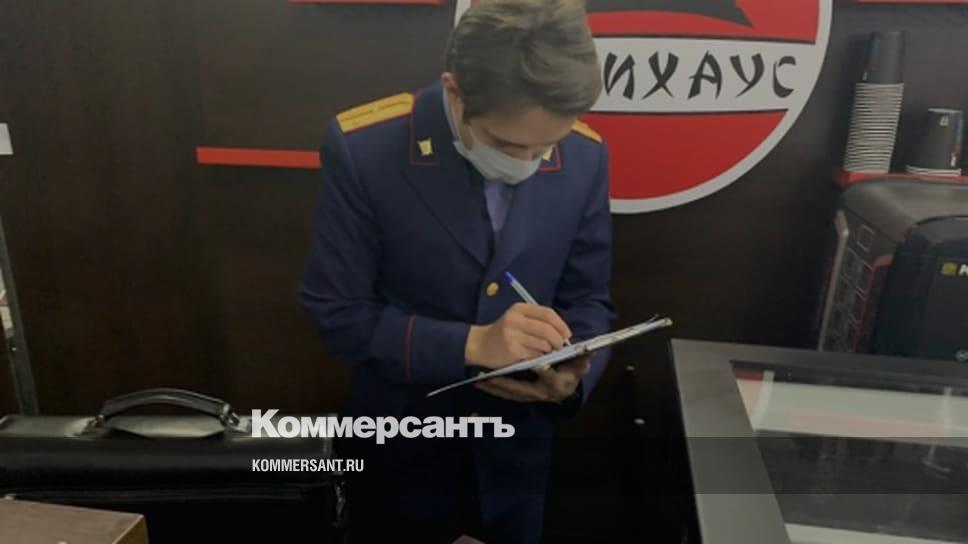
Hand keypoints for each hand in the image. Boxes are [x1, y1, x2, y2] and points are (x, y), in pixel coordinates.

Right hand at [464, 303, 570, 369]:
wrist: (479, 344)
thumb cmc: (503, 332)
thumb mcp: (517, 319)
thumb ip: (537, 321)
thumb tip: (562, 333)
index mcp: (519, 309)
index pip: (547, 313)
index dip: (560, 324)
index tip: (567, 334)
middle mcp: (515, 320)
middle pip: (546, 329)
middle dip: (558, 339)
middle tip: (560, 345)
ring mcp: (513, 335)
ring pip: (542, 343)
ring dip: (550, 349)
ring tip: (548, 351)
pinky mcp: (512, 350)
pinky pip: (534, 354)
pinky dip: (540, 356)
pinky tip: (537, 355)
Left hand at [474, 356, 590, 402]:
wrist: (567, 387)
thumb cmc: (572, 371)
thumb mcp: (579, 365)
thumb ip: (582, 358)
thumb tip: (590, 351)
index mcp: (558, 384)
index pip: (551, 378)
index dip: (545, 372)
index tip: (536, 364)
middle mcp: (543, 393)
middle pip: (522, 390)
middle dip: (505, 385)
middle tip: (488, 377)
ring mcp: (532, 396)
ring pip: (511, 393)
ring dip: (495, 388)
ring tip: (479, 380)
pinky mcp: (523, 395)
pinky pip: (507, 393)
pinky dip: (496, 388)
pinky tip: (482, 382)